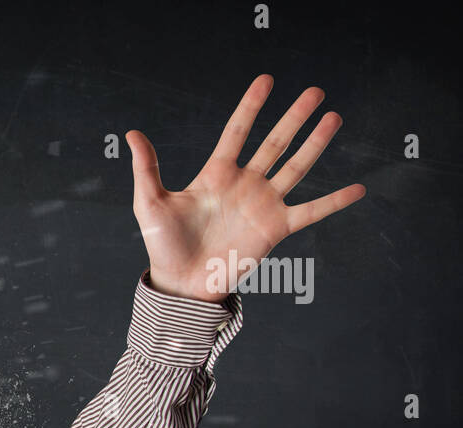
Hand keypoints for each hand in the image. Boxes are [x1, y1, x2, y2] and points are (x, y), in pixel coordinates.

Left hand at [127, 75, 364, 302]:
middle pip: (274, 143)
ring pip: (296, 167)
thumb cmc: (163, 246)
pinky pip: (311, 211)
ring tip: (333, 118)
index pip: (237, 132)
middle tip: (316, 92)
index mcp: (216, 175)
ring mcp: (263, 205)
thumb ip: (147, 168)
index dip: (251, 107)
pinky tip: (358, 188)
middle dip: (294, 117)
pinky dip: (335, 201)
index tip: (267, 80)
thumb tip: (131, 134)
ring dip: (315, 144)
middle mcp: (244, 185)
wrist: (181, 284)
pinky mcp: (276, 228)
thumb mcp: (150, 203)